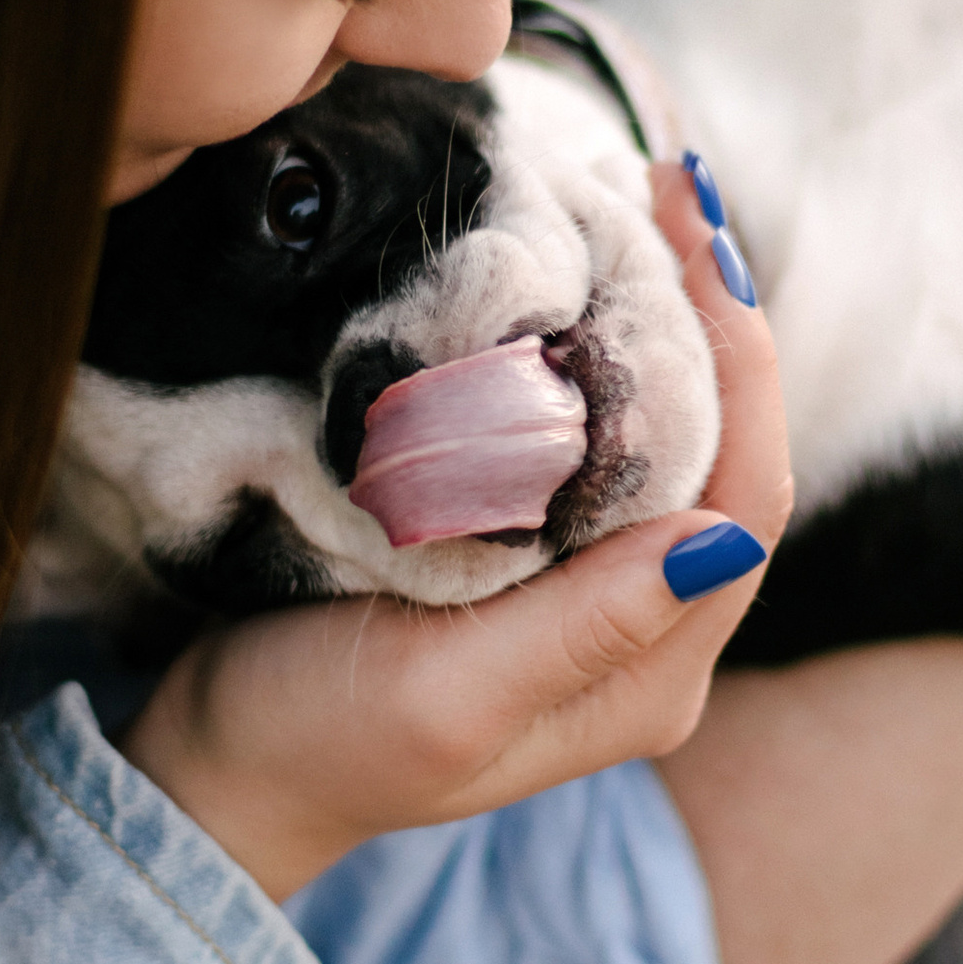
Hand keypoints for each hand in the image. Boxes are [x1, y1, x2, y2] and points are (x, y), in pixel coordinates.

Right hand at [123, 164, 793, 901]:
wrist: (216, 774)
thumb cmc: (315, 744)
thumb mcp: (445, 699)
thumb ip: (585, 627)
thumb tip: (721, 538)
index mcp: (647, 678)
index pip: (746, 500)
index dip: (744, 364)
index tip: (706, 244)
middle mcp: (645, 638)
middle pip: (727, 457)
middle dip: (715, 321)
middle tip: (671, 190)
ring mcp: (594, 598)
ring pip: (673, 441)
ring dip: (667, 326)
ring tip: (637, 209)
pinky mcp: (537, 562)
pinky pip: (604, 445)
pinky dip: (604, 356)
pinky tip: (576, 282)